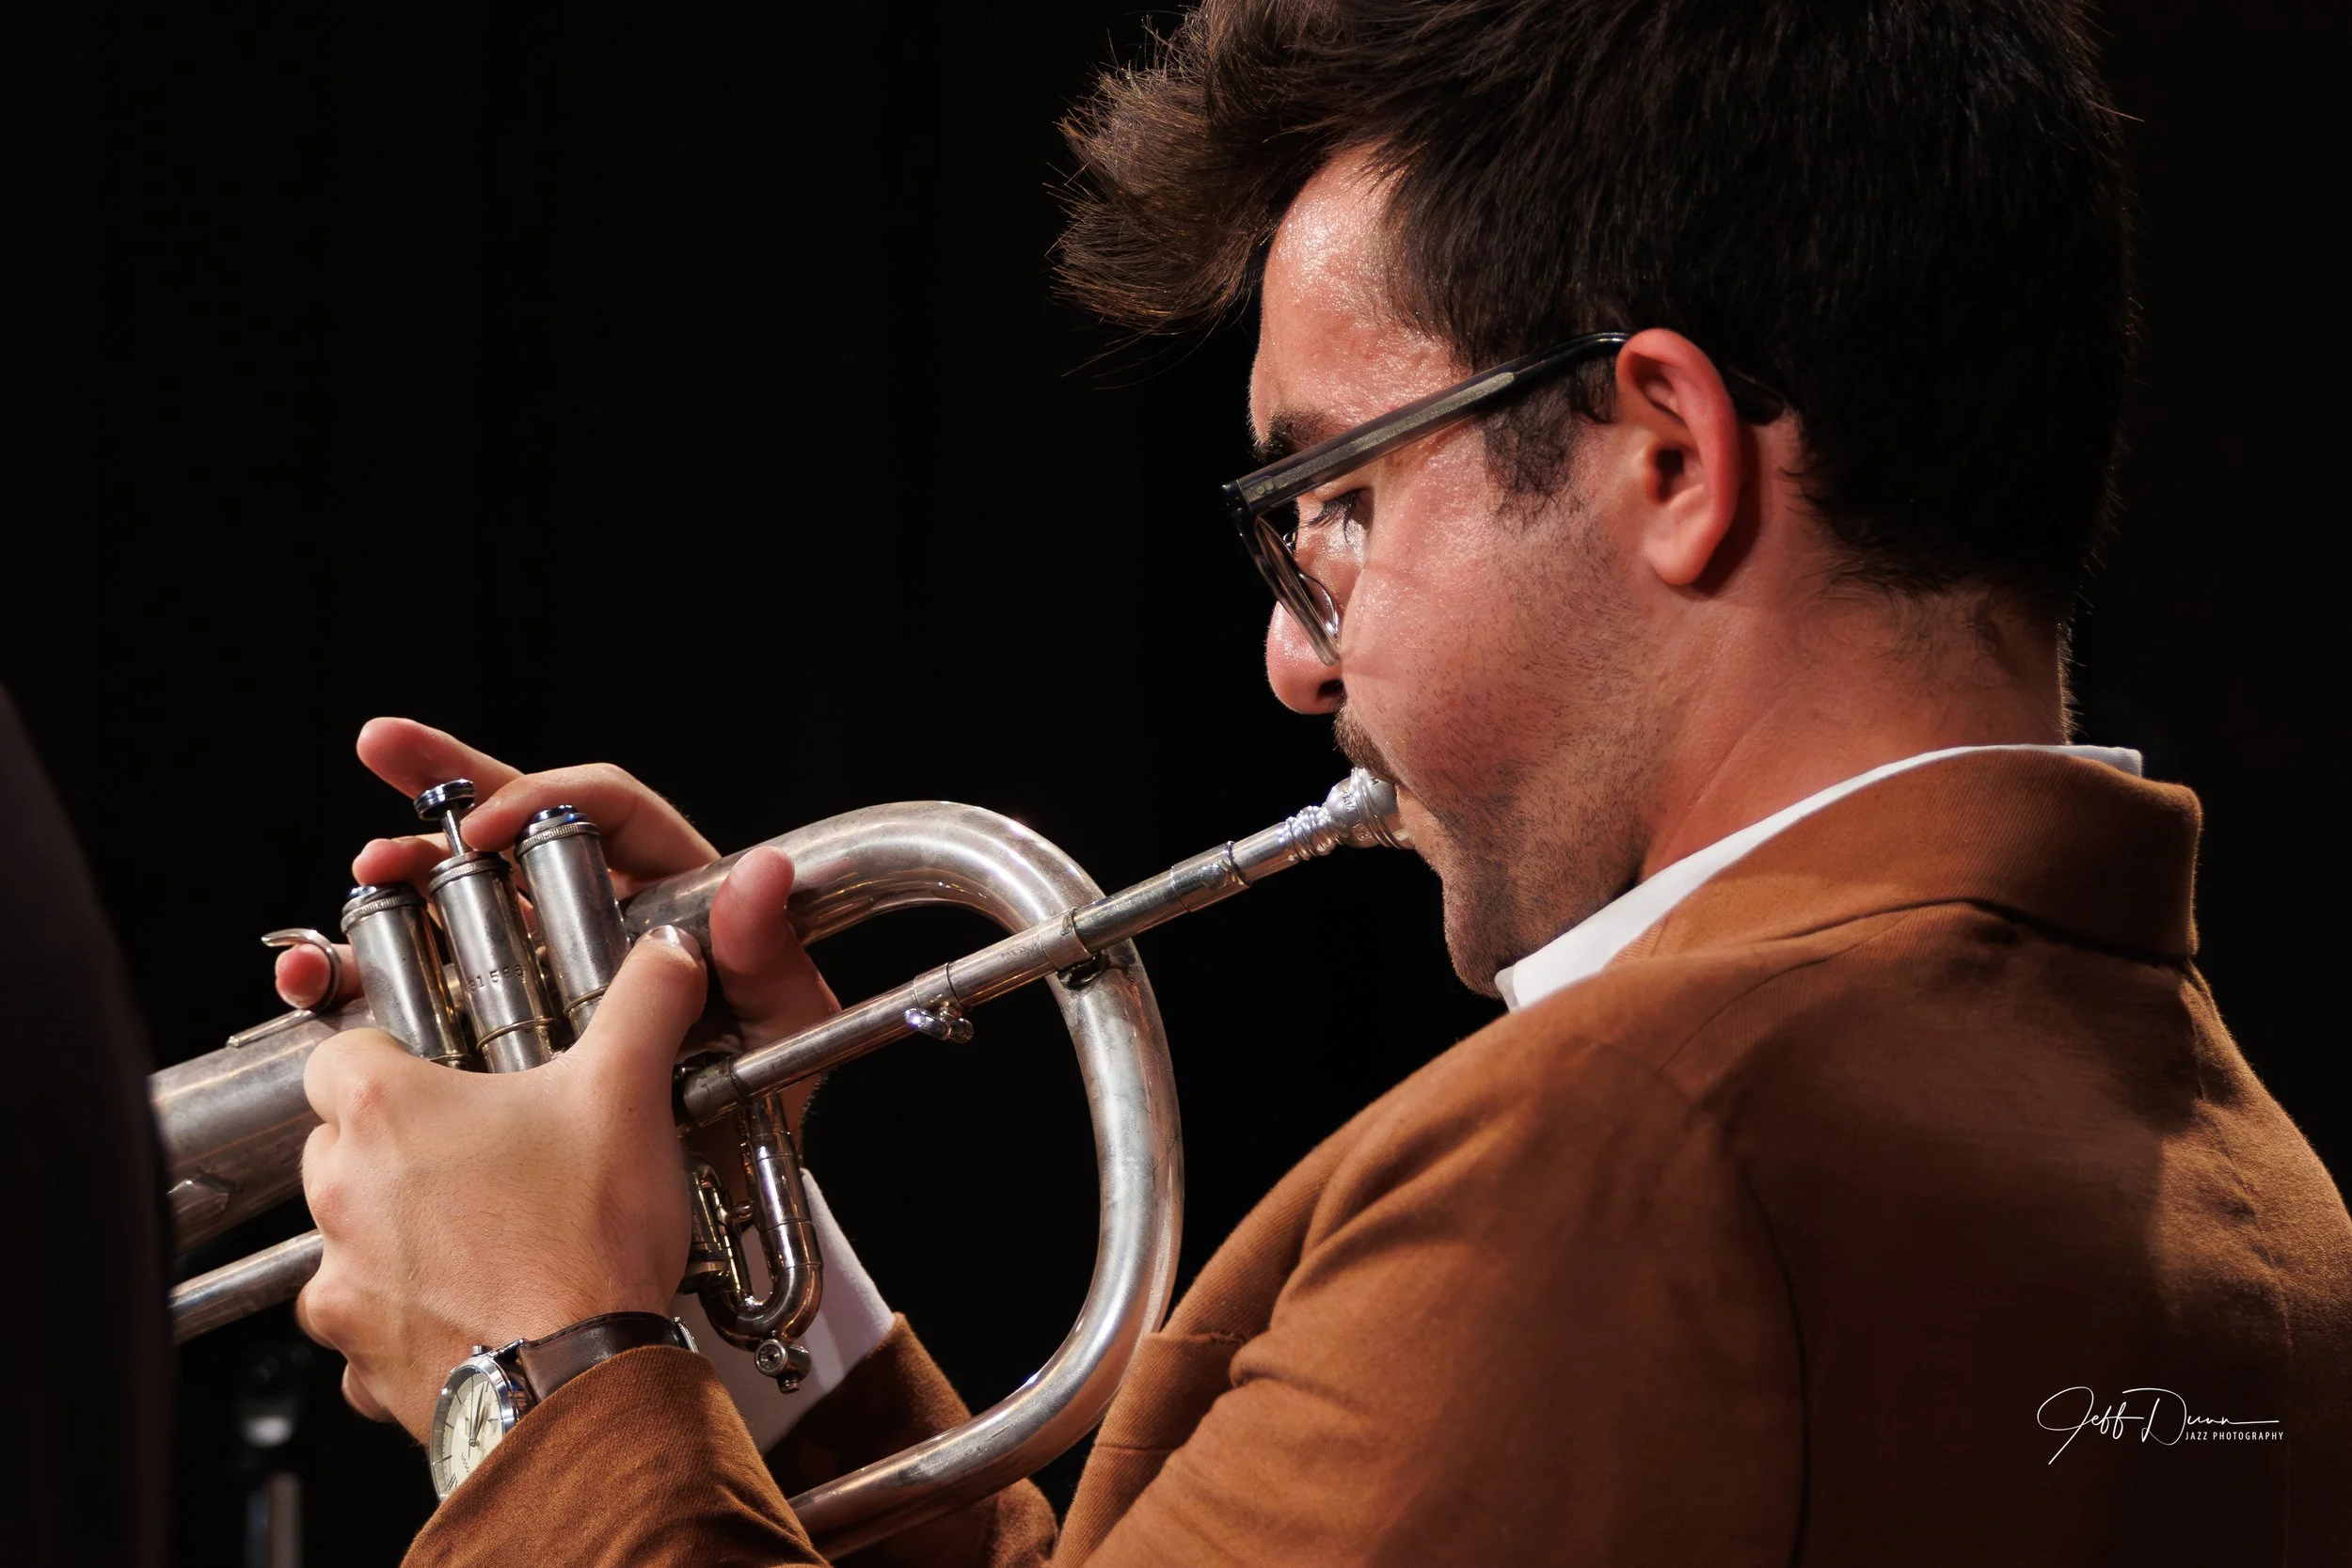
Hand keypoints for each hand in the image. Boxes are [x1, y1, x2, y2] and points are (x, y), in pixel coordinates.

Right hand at [273, 716, 838, 1092]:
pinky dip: (361, 979)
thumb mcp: (785, 1031)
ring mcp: (536, 971)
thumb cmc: (767, 1103)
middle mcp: (594, 919)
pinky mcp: (484, 1031)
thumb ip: (772, 955)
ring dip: (396, 881)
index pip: (605, 809)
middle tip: (382, 743)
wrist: (708, 1201)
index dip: (545, 798)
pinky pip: (413, 991)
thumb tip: (766, 871)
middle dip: (444, 781)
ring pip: (454, 901)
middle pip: (515, 827)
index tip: (487, 824)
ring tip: (361, 876)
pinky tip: (319, 975)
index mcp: (665, 893)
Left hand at [297, 928, 707, 1437]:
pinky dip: (408, 1316)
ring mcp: (342, 1282)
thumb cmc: (588, 1241)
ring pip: (351, 1237)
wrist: (582, 1382)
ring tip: (490, 1236)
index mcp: (386, 1111)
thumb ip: (646, 1002)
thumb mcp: (630, 1093)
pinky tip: (477, 1306)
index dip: (390, 1057)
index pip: (338, 1053)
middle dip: (401, 1148)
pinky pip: (367, 1325)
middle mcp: (342, 1193)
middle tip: (487, 1155)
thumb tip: (669, 952)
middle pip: (342, 1145)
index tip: (439, 1073)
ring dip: (401, 1233)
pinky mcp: (360, 1356)